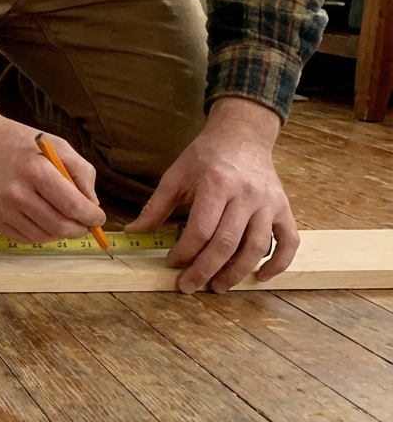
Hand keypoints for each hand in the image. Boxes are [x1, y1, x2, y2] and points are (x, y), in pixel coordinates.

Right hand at [0, 88, 105, 242]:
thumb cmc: (16, 140)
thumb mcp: (55, 144)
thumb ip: (81, 172)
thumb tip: (92, 205)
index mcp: (36, 170)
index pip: (74, 206)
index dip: (92, 217)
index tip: (97, 217)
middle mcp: (17, 193)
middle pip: (60, 226)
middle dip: (79, 229)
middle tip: (83, 224)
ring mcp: (1, 208)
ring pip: (43, 236)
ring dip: (59, 233)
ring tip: (63, 221)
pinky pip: (23, 237)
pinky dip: (39, 234)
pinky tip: (43, 222)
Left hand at [126, 97, 298, 293]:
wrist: (243, 135)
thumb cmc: (206, 156)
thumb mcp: (176, 174)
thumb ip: (156, 205)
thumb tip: (132, 232)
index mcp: (217, 184)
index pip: (201, 229)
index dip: (185, 251)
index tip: (171, 263)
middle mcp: (247, 195)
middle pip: (227, 242)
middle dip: (205, 269)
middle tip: (189, 286)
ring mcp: (270, 203)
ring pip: (257, 247)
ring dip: (237, 272)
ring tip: (217, 286)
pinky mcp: (284, 208)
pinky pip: (289, 241)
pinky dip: (279, 263)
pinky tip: (260, 277)